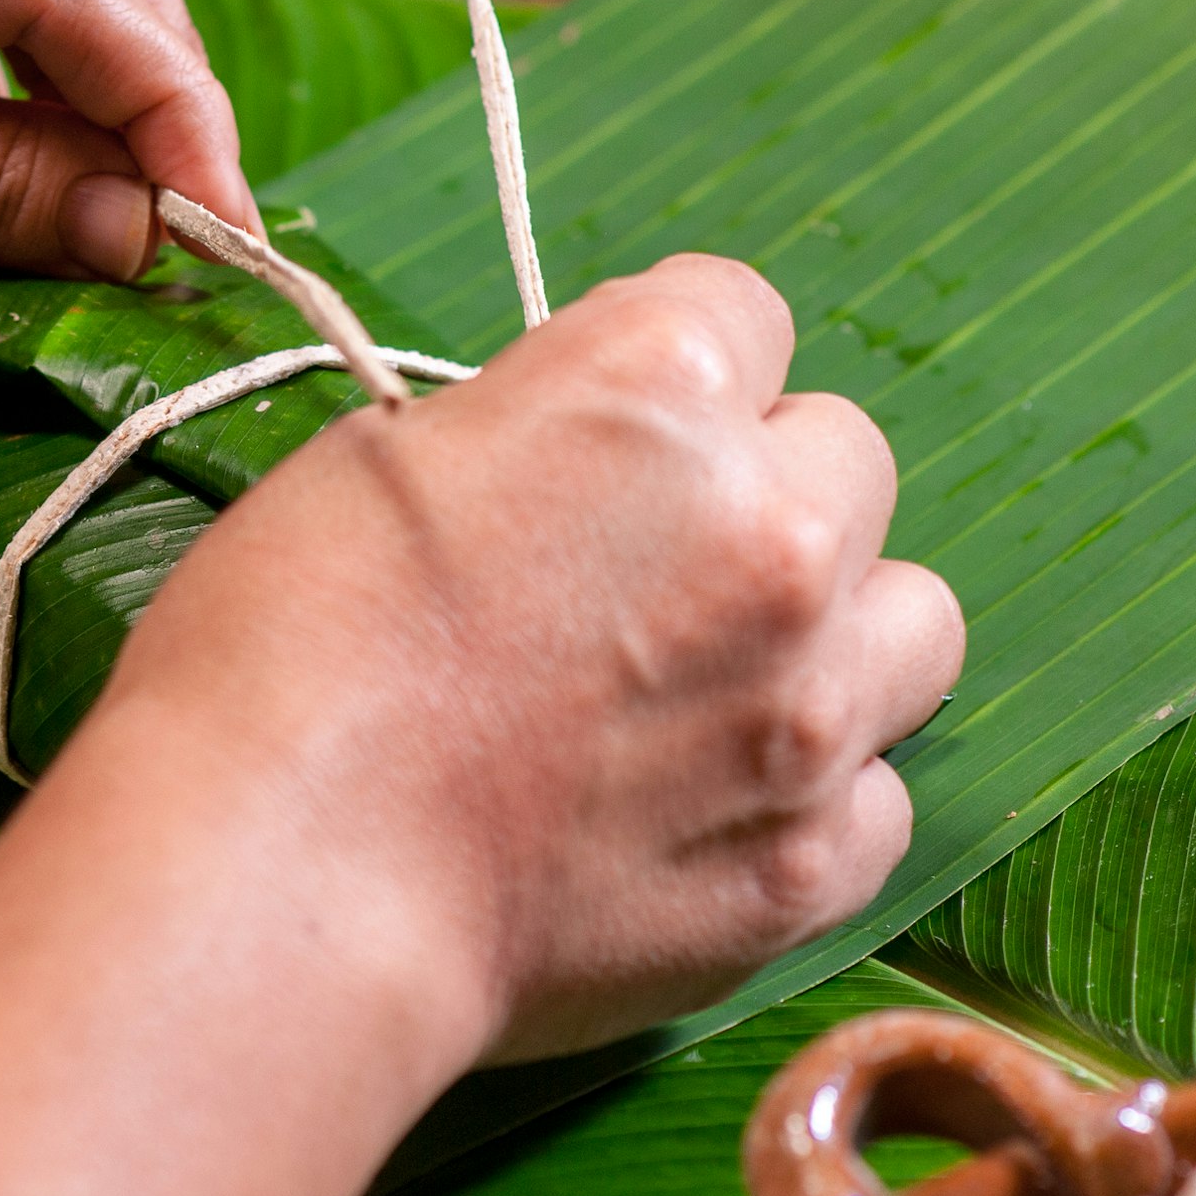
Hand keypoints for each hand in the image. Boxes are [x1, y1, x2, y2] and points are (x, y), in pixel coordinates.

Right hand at [81, 253, 964, 1064]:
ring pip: (915, 622)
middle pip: (847, 459)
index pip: (741, 312)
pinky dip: (807, 804)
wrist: (282, 883)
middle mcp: (774, 524)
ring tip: (714, 694)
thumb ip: (536, 437)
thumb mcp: (379, 460)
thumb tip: (583, 474)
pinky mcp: (811, 864)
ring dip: (833, 640)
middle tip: (646, 577)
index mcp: (655, 385)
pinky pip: (879, 802)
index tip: (610, 440)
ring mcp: (812, 705)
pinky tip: (696, 822)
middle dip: (762, 497)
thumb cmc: (279, 656)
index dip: (668, 378)